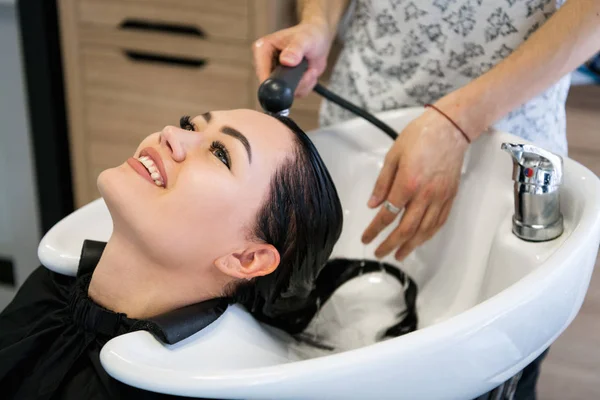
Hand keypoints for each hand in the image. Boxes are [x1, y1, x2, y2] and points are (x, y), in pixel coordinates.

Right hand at [253, 20, 333, 97]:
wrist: (319, 39)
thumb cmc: (310, 34)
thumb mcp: (305, 39)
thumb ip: (296, 49)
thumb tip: (286, 61)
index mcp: (262, 49)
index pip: (261, 72)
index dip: (277, 81)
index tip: (295, 77)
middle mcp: (265, 64)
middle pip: (274, 87)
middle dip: (295, 83)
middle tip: (310, 71)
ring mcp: (274, 75)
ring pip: (286, 93)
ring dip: (303, 85)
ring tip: (311, 70)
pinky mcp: (283, 83)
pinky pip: (294, 94)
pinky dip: (306, 86)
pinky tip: (310, 73)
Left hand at [361, 107, 469, 260]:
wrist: (451, 128)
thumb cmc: (420, 136)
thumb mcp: (393, 155)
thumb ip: (382, 183)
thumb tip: (373, 205)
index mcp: (407, 183)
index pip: (388, 215)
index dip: (375, 230)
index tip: (366, 239)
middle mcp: (425, 195)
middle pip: (406, 229)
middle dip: (390, 245)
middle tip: (380, 253)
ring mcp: (440, 197)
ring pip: (425, 230)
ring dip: (410, 246)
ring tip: (399, 255)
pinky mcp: (450, 196)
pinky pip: (439, 222)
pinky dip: (429, 235)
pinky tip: (420, 240)